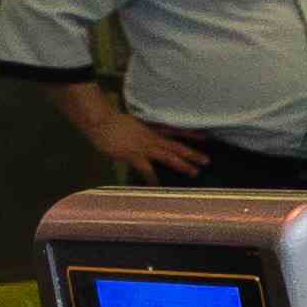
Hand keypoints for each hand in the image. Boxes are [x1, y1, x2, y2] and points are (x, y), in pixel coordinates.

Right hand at [81, 99, 205, 180]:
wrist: (99, 120)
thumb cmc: (111, 122)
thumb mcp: (131, 124)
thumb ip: (140, 131)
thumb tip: (144, 139)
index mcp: (151, 129)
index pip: (175, 131)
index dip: (191, 134)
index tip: (206, 137)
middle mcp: (151, 138)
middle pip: (176, 146)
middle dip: (192, 153)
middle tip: (207, 161)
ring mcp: (143, 146)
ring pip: (168, 156)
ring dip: (182, 164)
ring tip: (194, 172)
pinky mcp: (133, 155)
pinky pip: (146, 169)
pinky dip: (152, 178)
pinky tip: (157, 186)